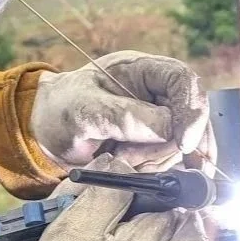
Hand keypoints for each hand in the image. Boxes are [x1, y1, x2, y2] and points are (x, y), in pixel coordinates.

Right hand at [1, 156, 207, 240]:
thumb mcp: (44, 236)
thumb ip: (75, 200)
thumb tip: (109, 168)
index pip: (116, 192)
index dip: (126, 178)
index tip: (129, 178)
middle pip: (159, 220)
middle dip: (164, 206)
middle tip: (164, 204)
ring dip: (189, 232)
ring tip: (185, 225)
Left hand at [31, 51, 215, 173]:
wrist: (47, 132)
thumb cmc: (60, 110)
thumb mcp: (83, 111)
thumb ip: (123, 117)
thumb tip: (169, 129)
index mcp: (140, 70)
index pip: (184, 80)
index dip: (192, 111)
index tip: (182, 143)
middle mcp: (155, 92)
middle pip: (190, 119)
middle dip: (167, 147)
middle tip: (131, 157)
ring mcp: (158, 119)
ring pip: (182, 146)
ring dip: (155, 161)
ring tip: (119, 158)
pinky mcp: (154, 143)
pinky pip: (171, 161)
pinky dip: (155, 170)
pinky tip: (131, 168)